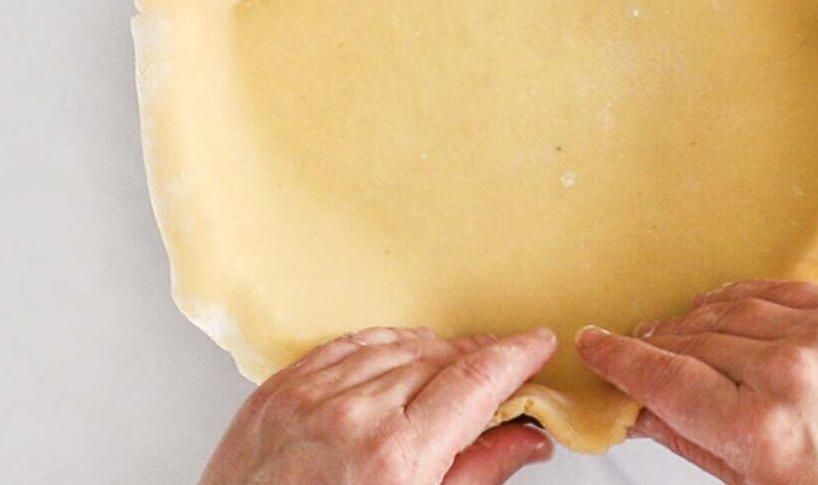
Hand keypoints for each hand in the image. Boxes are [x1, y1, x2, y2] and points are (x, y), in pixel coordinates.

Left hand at [202, 326, 555, 483]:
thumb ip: (480, 473)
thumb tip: (527, 438)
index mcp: (395, 457)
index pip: (475, 380)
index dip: (515, 356)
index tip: (537, 345)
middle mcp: (353, 415)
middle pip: (441, 357)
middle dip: (481, 357)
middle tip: (505, 368)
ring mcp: (310, 396)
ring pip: (397, 344)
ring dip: (435, 350)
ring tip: (454, 368)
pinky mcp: (280, 388)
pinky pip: (347, 344)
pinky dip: (383, 344)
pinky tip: (400, 354)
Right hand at [576, 281, 817, 483]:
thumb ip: (697, 444)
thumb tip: (641, 409)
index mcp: (762, 431)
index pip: (663, 378)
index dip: (620, 357)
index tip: (593, 342)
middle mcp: (788, 371)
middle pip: (690, 338)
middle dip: (654, 343)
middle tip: (635, 348)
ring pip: (727, 306)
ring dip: (694, 319)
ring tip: (681, 334)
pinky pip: (775, 288)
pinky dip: (742, 299)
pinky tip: (729, 312)